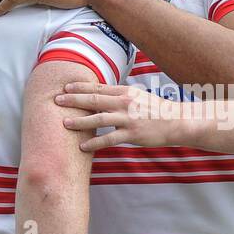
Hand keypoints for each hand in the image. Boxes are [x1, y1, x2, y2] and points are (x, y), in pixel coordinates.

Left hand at [55, 82, 182, 150]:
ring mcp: (128, 119)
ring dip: (80, 121)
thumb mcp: (138, 97)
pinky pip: (109, 139)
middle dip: (73, 99)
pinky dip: (94, 143)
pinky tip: (83, 146)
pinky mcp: (131, 134)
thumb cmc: (156, 110)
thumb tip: (103, 95)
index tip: (65, 87)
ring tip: (64, 123)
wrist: (176, 122)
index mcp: (125, 92)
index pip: (98, 87)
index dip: (80, 87)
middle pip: (93, 100)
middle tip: (56, 100)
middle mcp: (124, 103)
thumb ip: (120, 96)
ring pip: (98, 119)